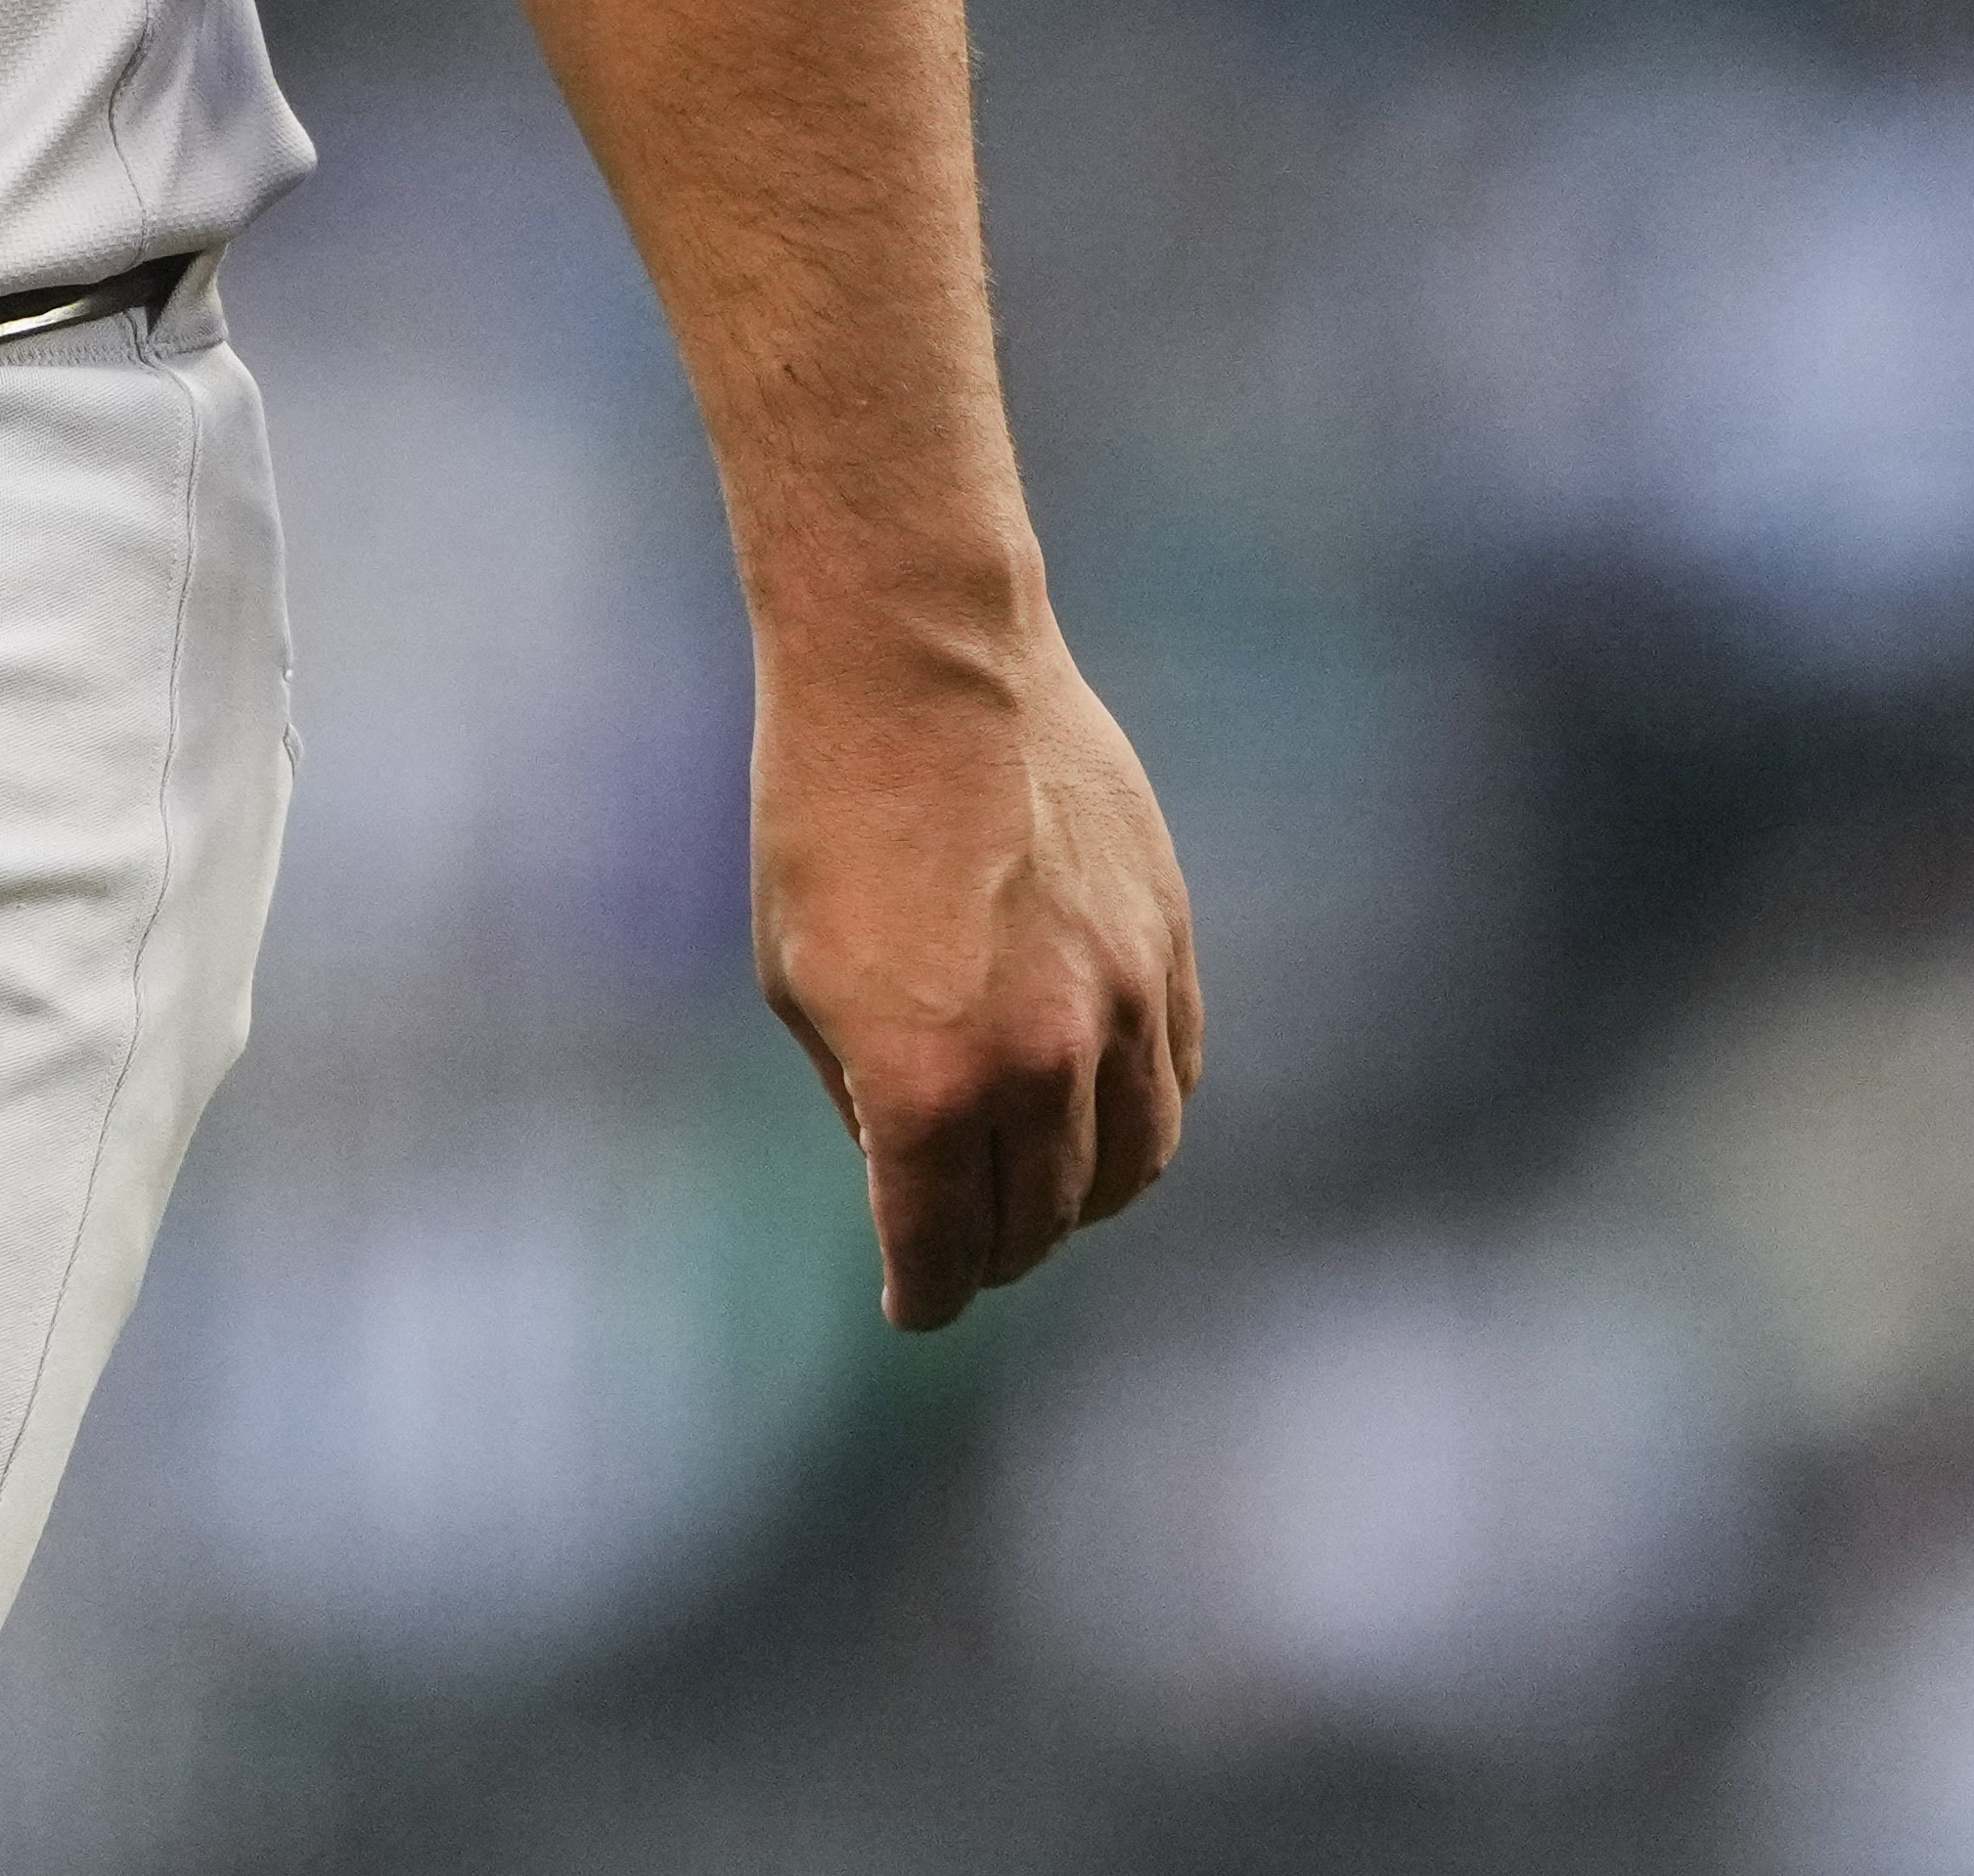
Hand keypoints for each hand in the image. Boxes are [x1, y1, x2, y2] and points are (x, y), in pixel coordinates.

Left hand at [751, 632, 1199, 1330]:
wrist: (920, 669)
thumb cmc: (823, 816)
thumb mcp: (798, 979)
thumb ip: (860, 1095)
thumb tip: (910, 1167)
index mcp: (926, 1087)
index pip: (941, 1253)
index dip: (923, 1295)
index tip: (914, 1303)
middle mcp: (1039, 1064)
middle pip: (1037, 1224)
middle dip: (992, 1252)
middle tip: (964, 1250)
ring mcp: (1121, 1005)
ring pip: (1129, 1169)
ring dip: (1078, 1201)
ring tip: (1038, 1196)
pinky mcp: (1168, 946)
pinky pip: (1174, 1082)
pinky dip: (1140, 1121)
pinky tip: (1098, 1114)